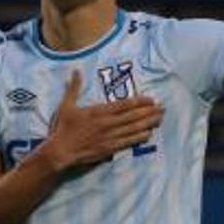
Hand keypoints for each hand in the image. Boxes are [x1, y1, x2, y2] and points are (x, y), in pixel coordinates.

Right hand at [40, 70, 162, 170]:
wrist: (61, 151)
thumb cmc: (63, 128)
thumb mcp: (66, 105)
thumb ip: (73, 88)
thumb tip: (75, 72)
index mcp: (99, 112)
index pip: (124, 105)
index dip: (139, 102)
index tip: (151, 99)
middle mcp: (107, 123)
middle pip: (133, 116)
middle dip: (149, 112)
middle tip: (162, 109)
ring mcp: (110, 137)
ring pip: (133, 129)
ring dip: (148, 123)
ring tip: (160, 119)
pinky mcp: (109, 149)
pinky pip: (128, 142)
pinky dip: (139, 138)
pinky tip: (149, 134)